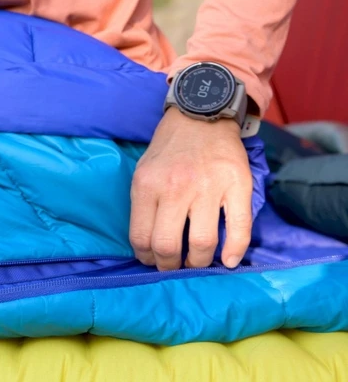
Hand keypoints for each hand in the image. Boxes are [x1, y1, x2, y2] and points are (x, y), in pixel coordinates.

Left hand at [129, 107, 252, 270]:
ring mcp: (209, 187)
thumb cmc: (169, 148)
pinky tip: (228, 261)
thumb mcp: (143, 172)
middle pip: (168, 245)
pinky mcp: (238, 185)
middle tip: (172, 266)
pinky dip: (234, 251)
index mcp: (147, 186)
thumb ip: (143, 205)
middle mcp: (176, 188)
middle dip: (168, 265)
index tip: (151, 260)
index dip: (146, 257)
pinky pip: (239, 228)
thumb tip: (147, 246)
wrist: (202, 114)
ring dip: (198, 262)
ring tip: (196, 262)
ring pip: (201, 243)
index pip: (141, 237)